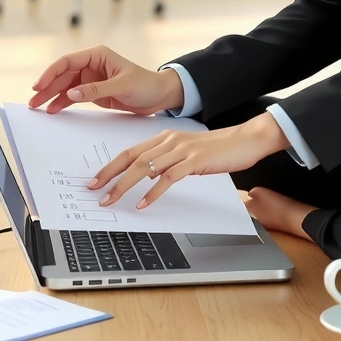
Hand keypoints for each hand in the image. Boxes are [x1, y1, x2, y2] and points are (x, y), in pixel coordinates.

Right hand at [27, 45, 182, 115]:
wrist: (159, 95)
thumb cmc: (145, 84)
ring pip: (65, 86)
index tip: (39, 86)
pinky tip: (53, 110)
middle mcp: (92, 65)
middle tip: (33, 102)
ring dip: (51, 96)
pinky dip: (62, 102)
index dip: (51, 73)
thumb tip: (72, 93)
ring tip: (38, 108)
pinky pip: (73, 96)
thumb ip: (96, 90)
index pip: (68, 62)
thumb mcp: (122, 86)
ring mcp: (91, 79)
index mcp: (98, 55)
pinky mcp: (94, 92)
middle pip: (63, 75)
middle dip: (47, 87)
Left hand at [87, 113, 290, 209]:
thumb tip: (147, 175)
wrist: (246, 139)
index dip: (111, 166)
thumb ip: (167, 160)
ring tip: (111, 200)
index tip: (95, 180)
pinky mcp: (195, 160)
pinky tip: (144, 204)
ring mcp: (182, 149)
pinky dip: (154, 192)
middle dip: (110, 176)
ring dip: (125, 186)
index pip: (131, 151)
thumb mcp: (187, 152)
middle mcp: (170, 140)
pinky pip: (169, 177)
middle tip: (94, 191)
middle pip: (132, 158)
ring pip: (145, 167)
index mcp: (166, 137)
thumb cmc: (219, 148)